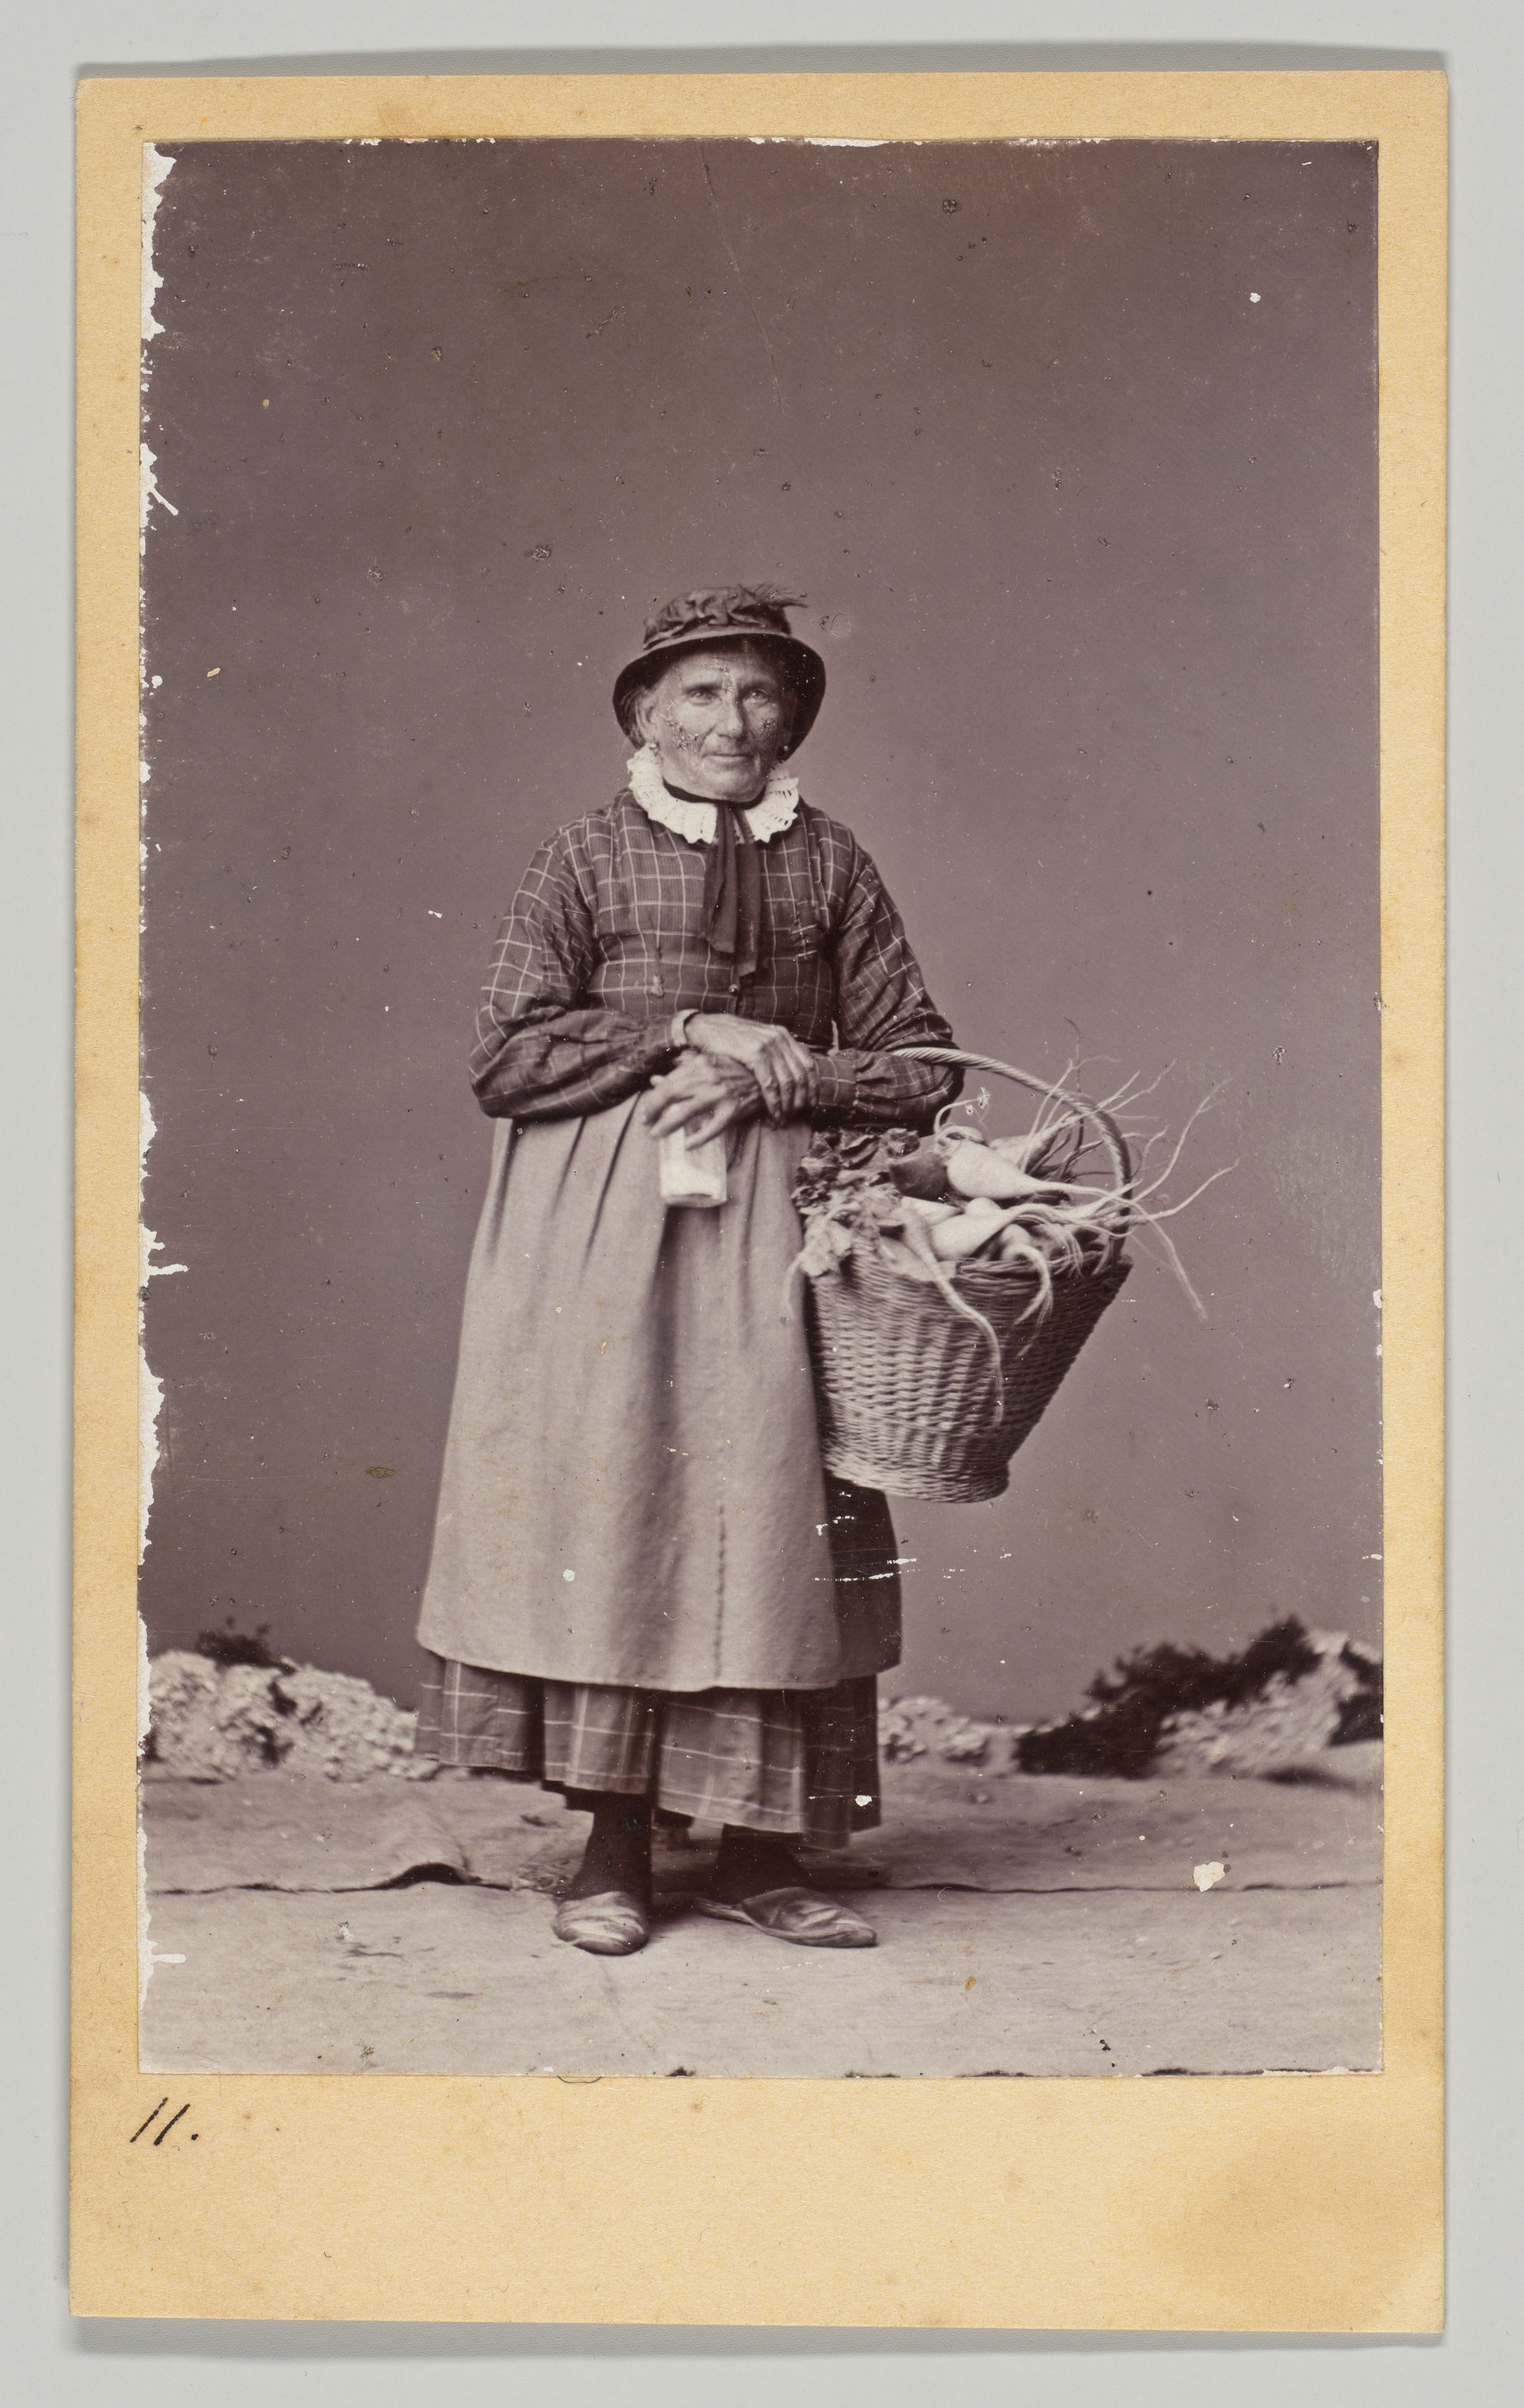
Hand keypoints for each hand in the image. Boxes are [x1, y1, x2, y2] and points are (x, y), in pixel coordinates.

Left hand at [641, 1052, 761, 1144]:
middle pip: (671, 1096)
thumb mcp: (705, 1066)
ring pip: (685, 1113)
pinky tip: (688, 1145)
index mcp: (699, 1065)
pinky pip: (712, 1128)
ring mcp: (720, 1095)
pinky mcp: (732, 1110)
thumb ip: (680, 1074)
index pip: (668, 1083)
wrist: (765, 1076)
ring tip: (656, 1134)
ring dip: (667, 1125)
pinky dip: (698, 1138)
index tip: (645, 1111)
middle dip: (653, 1111)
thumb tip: (655, 1081)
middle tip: (646, 1123)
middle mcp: (707, 1078)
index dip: (652, 1099)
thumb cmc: (733, 1070)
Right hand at [685, 1013, 819, 1124]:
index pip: (808, 1063)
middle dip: (803, 1099)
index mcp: (782, 1035)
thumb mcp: (756, 1040)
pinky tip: (774, 1114)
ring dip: (788, 1105)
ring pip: (788, 1082)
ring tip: (785, 1119)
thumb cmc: (729, 1039)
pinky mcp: (755, 1054)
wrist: (705, 1028)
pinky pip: (771, 1084)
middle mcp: (779, 1038)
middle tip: (799, 1116)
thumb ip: (772, 1053)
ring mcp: (768, 1045)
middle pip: (802, 1075)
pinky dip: (775, 1102)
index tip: (812, 1103)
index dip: (813, 1086)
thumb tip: (787, 1072)